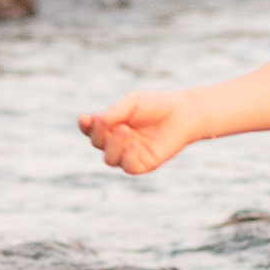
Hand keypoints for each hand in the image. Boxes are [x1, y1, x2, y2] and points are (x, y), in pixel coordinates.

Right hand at [78, 89, 202, 174]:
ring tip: (124, 130)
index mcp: (111, 126)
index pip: (91, 129)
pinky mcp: (144, 165)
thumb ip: (114, 112)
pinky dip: (127, 156)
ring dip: (113, 146)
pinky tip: (134, 144)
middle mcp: (117, 142)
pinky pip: (128, 166)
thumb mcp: (132, 103)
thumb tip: (95, 121)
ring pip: (110, 159)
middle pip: (97, 144)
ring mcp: (129, 155)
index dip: (85, 126)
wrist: (184, 113)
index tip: (85, 118)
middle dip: (99, 134)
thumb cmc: (156, 105)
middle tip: (106, 122)